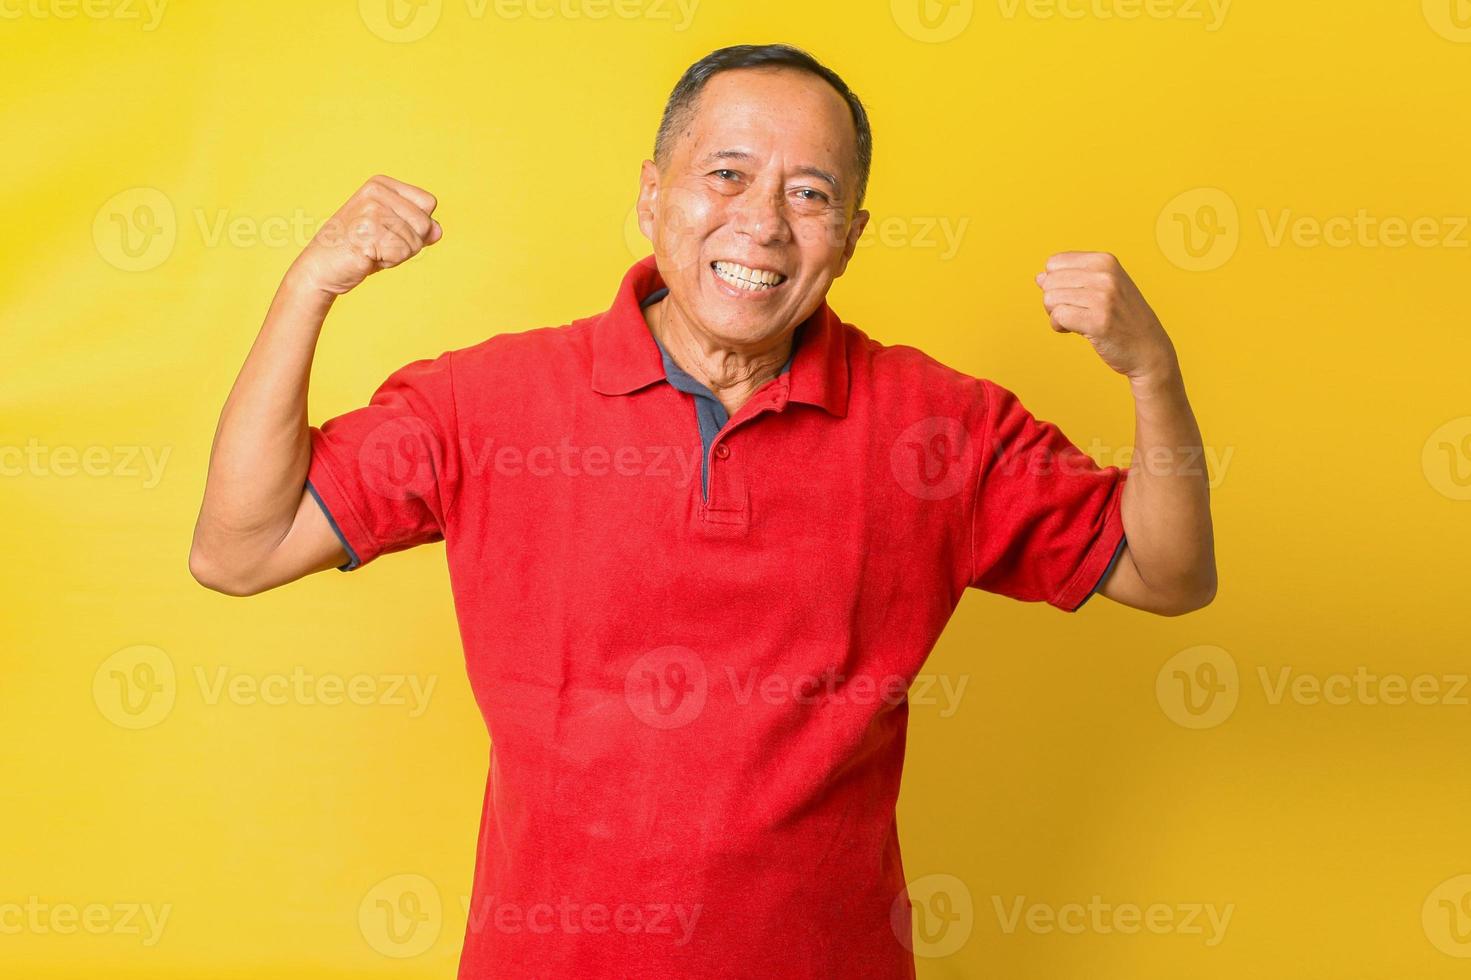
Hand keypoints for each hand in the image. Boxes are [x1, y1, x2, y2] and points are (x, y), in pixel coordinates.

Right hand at [289, 175, 442, 296]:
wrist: (321, 268)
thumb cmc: (358, 249)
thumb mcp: (392, 233)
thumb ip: (418, 229)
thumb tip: (438, 230)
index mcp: (381, 184)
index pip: (428, 202)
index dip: (417, 226)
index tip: (390, 231)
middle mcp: (376, 192)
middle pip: (424, 223)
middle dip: (409, 243)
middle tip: (380, 244)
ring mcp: (371, 210)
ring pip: (415, 241)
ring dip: (398, 255)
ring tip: (371, 250)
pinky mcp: (367, 232)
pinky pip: (402, 254)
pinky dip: (389, 262)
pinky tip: (367, 257)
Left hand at [1035, 252, 1176, 382]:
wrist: (1149, 349)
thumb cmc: (1123, 319)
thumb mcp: (1102, 288)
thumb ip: (1072, 279)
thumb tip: (1039, 277)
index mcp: (1105, 260)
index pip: (1054, 263)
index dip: (1055, 282)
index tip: (1072, 296)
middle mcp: (1105, 274)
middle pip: (1049, 281)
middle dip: (1053, 300)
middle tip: (1073, 312)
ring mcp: (1103, 297)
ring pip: (1050, 299)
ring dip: (1056, 315)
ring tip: (1075, 321)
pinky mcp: (1098, 320)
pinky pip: (1058, 317)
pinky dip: (1059, 327)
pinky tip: (1073, 331)